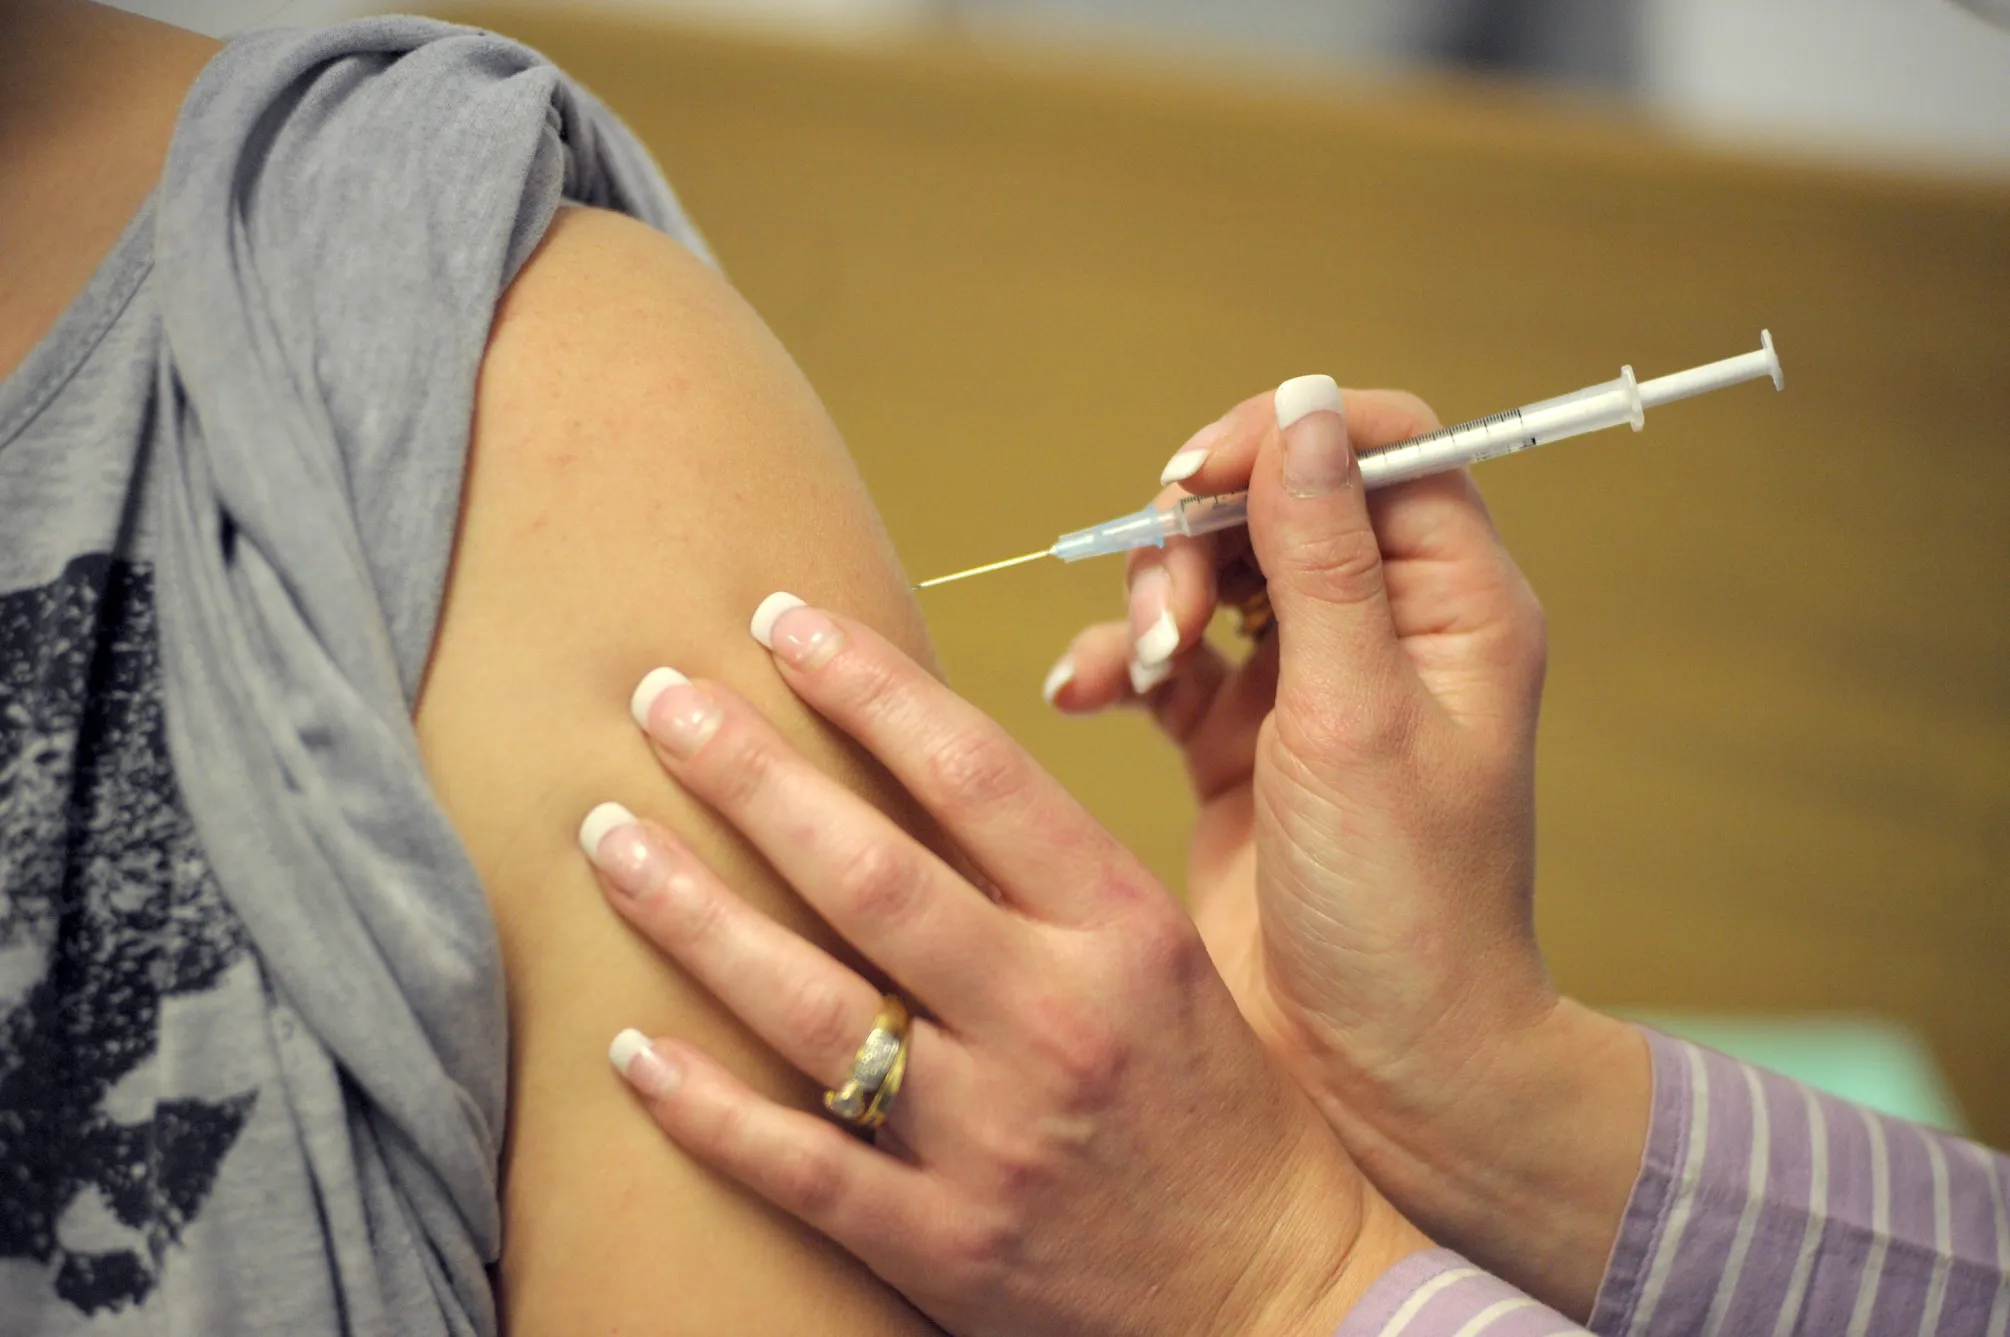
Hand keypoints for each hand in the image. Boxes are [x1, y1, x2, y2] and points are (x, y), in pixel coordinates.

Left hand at [577, 597, 1428, 1336]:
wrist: (1274, 1301)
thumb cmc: (1221, 1112)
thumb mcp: (1166, 961)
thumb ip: (1050, 877)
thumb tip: (902, 773)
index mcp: (1123, 932)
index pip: (977, 774)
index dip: (867, 684)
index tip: (781, 619)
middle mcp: (1055, 1020)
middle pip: (868, 871)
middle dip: (747, 771)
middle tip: (659, 697)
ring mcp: (992, 1139)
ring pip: (808, 1002)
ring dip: (691, 912)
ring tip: (607, 836)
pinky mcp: (942, 1243)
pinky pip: (796, 1162)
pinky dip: (703, 1103)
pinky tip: (627, 1046)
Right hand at [1047, 380, 1649, 1316]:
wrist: (1374, 1071)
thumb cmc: (1400, 907)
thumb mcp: (1354, 717)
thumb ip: (1322, 558)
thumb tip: (1301, 407)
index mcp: (1454, 607)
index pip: (1381, 448)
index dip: (1284, 438)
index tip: (1197, 479)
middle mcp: (1387, 631)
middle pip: (1277, 502)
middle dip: (1198, 537)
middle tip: (1169, 612)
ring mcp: (1309, 686)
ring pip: (1211, 574)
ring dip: (1155, 601)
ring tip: (1142, 671)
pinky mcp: (1239, 742)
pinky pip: (1167, 661)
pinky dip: (1121, 664)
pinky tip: (1085, 695)